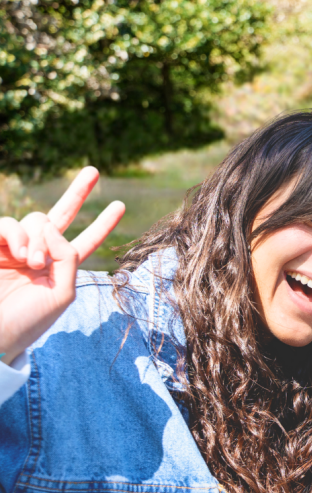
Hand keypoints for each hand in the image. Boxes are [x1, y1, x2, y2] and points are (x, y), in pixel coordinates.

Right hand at [0, 167, 124, 362]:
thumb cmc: (28, 321)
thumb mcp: (61, 293)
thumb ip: (68, 258)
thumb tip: (54, 227)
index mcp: (60, 268)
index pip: (86, 241)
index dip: (102, 224)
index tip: (119, 205)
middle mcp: (39, 254)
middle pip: (60, 216)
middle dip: (77, 193)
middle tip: (93, 171)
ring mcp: (14, 248)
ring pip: (35, 220)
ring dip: (38, 237)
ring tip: (32, 262)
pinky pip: (7, 225)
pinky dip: (16, 234)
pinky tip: (20, 253)